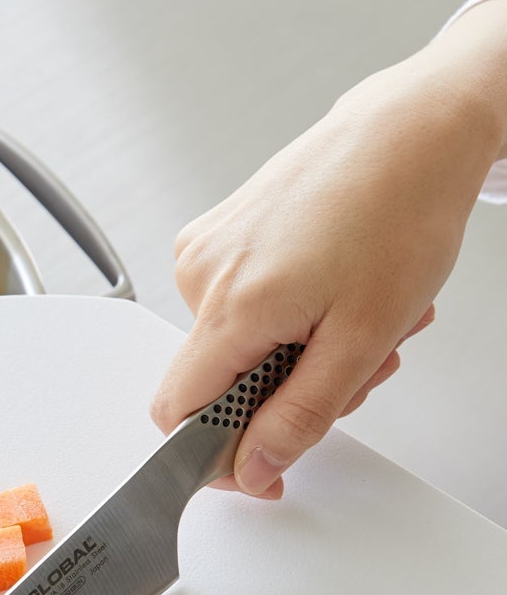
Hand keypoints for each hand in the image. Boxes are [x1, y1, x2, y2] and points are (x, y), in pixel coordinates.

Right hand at [153, 0, 506, 496]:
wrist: (414, 129)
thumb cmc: (400, 209)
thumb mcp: (364, 338)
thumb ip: (301, 415)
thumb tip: (255, 465)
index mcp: (232, 307)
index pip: (178, 415)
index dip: (218, 453)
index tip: (264, 461)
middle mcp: (203, 275)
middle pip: (218, 381)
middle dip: (284, 392)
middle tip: (354, 365)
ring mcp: (209, 248)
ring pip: (236, 343)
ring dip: (296, 349)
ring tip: (356, 313)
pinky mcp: (222, 230)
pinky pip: (240, 302)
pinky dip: (289, 312)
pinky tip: (333, 286)